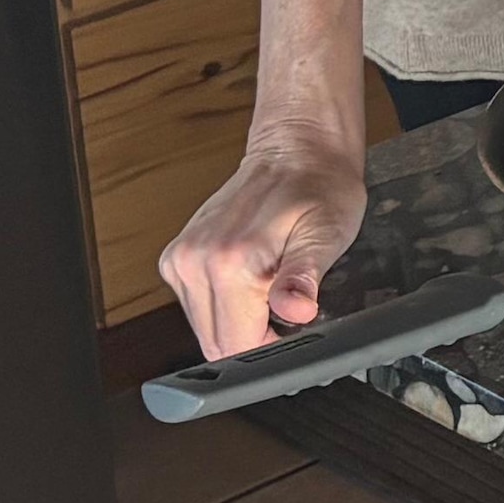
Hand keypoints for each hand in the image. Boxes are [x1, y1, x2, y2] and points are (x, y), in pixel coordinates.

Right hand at [164, 120, 367, 357]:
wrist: (297, 151)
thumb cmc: (319, 189)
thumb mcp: (327, 234)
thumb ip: (305, 278)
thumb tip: (296, 310)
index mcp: (228, 263)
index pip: (235, 347)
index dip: (268, 351)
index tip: (292, 332)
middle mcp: (193, 262)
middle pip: (215, 342)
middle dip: (253, 338)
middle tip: (287, 305)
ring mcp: (180, 259)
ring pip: (205, 328)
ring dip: (238, 320)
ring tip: (270, 286)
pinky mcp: (177, 258)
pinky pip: (198, 307)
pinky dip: (224, 305)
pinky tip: (251, 280)